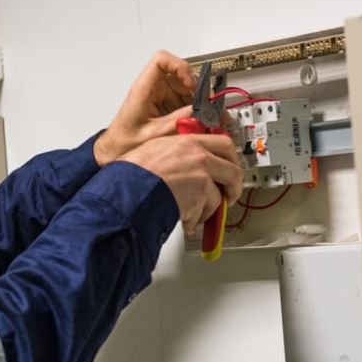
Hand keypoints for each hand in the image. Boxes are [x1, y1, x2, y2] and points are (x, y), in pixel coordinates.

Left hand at [94, 50, 195, 165]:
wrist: (114, 150)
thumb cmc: (124, 141)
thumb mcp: (153, 135)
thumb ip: (177, 122)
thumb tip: (200, 113)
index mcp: (144, 89)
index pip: (162, 60)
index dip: (180, 67)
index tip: (191, 85)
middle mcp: (153, 88)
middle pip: (181, 75)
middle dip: (197, 91)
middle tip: (206, 109)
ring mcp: (160, 95)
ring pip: (187, 88)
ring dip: (198, 103)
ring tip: (205, 120)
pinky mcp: (166, 103)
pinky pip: (185, 100)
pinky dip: (194, 110)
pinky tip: (198, 123)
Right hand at [120, 134, 242, 234]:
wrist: (128, 190)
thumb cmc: (131, 174)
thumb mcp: (152, 152)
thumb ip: (174, 155)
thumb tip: (181, 168)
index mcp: (186, 141)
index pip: (222, 143)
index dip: (230, 158)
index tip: (229, 166)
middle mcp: (197, 154)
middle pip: (232, 169)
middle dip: (234, 186)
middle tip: (229, 195)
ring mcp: (202, 174)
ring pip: (220, 195)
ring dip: (210, 209)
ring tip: (197, 215)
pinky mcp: (201, 194)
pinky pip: (207, 211)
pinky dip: (197, 220)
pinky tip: (185, 221)